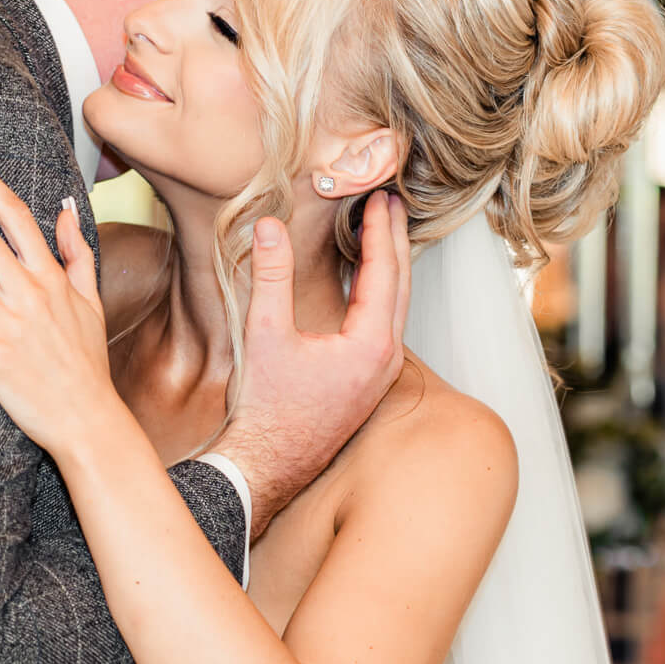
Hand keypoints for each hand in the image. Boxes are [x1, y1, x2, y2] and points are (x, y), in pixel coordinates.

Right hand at [218, 191, 409, 536]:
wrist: (265, 467)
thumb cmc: (264, 409)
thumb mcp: (263, 334)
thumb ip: (270, 275)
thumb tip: (269, 225)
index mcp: (370, 345)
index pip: (384, 271)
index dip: (380, 230)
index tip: (379, 196)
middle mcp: (386, 360)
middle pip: (401, 285)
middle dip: (395, 241)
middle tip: (392, 203)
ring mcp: (380, 375)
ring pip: (397, 307)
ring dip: (391, 266)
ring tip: (382, 233)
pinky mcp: (368, 383)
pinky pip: (385, 325)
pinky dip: (381, 293)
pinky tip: (364, 282)